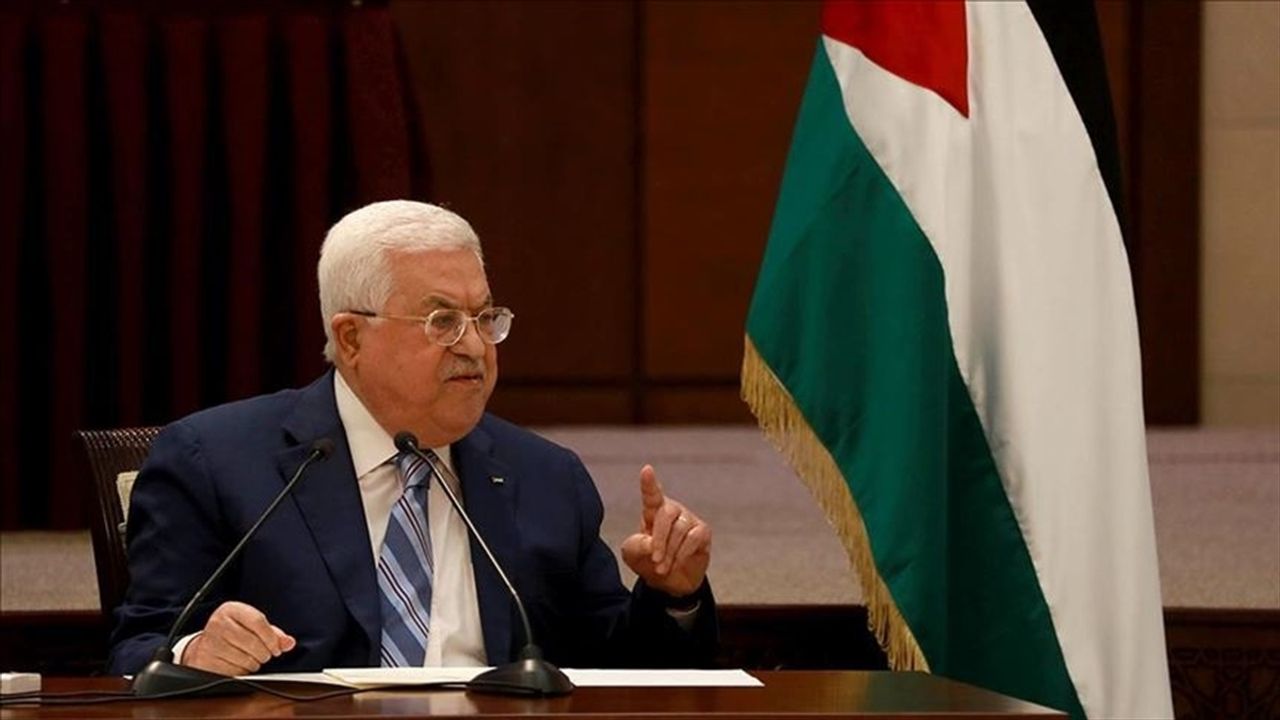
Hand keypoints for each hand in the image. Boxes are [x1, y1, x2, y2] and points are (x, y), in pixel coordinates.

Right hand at [182, 601, 295, 674]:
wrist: (206, 643)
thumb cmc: (234, 632)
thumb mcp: (251, 625)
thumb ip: (273, 633)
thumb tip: (289, 643)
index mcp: (231, 609)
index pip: (258, 622)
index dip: (272, 638)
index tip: (276, 648)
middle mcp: (218, 623)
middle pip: (252, 643)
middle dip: (264, 654)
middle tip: (265, 655)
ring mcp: (209, 642)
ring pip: (244, 659)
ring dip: (254, 664)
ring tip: (252, 659)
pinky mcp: (204, 659)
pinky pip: (232, 672)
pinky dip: (241, 672)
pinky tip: (240, 665)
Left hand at [620, 465, 711, 597]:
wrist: (668, 581)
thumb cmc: (647, 560)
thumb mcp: (633, 553)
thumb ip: (637, 545)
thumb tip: (651, 544)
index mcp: (652, 510)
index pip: (651, 494)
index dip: (649, 483)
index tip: (646, 470)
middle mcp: (672, 510)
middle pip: (666, 514)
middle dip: (659, 538)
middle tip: (654, 559)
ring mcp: (689, 520)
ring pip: (680, 530)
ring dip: (669, 552)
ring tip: (662, 568)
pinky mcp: (703, 532)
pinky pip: (694, 539)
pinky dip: (682, 554)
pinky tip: (677, 563)